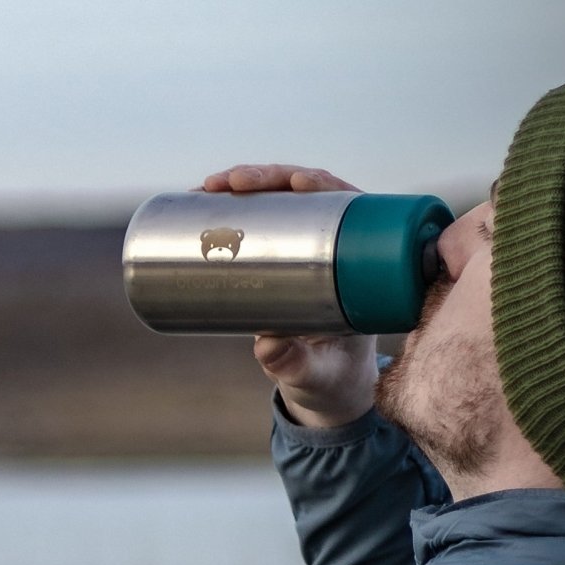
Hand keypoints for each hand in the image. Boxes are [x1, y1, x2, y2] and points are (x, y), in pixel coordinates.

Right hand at [202, 164, 378, 428]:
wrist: (325, 387)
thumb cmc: (331, 377)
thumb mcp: (314, 374)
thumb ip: (294, 364)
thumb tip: (267, 343)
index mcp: (363, 264)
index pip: (346, 205)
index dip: (320, 183)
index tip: (295, 181)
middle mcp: (335, 248)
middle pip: (304, 194)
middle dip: (266, 177)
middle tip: (228, 182)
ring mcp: (304, 251)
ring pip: (277, 202)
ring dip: (242, 185)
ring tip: (207, 187)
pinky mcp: (279, 260)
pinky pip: (258, 221)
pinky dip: (231, 204)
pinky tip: (202, 197)